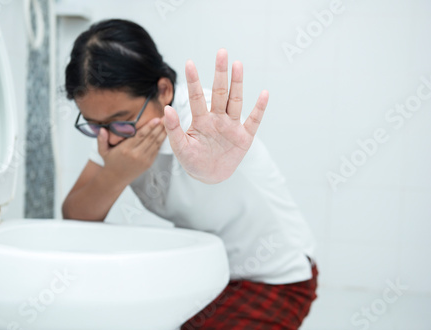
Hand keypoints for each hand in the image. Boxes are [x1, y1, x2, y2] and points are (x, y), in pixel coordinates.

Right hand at [97, 117, 166, 182]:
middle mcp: (136, 155)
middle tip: (166, 116)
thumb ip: (102, 139)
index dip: (149, 127)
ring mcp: (144, 159)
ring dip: (163, 133)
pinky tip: (165, 133)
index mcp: (126, 150)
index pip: (140, 136)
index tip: (156, 118)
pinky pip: (157, 150)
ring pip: (156, 144)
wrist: (116, 178)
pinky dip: (161, 141)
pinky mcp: (149, 163)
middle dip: (159, 127)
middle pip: (151, 138)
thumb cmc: (110, 161)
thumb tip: (101, 129)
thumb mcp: (103, 151)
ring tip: (168, 122)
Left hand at [163, 49, 268, 183]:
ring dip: (237, 83)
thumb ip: (173, 129)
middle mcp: (217, 118)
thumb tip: (166, 108)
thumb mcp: (180, 147)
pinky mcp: (244, 137)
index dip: (193, 80)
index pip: (197, 97)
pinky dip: (259, 108)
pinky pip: (253, 120)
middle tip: (221, 52)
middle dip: (220, 73)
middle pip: (220, 92)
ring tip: (238, 64)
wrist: (209, 176)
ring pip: (235, 101)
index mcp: (201, 120)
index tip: (189, 63)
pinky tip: (264, 94)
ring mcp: (231, 126)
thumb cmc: (192, 160)